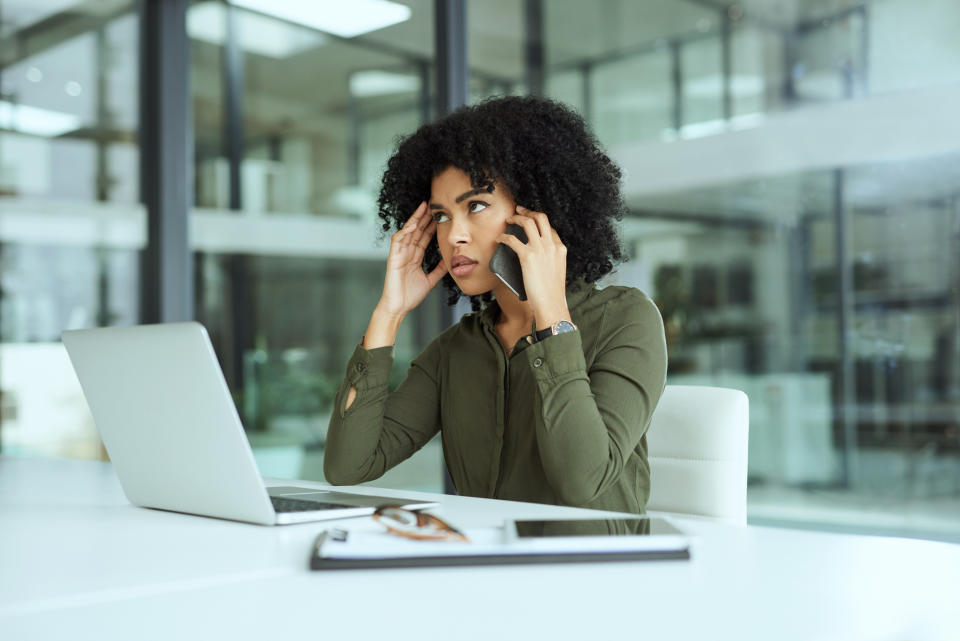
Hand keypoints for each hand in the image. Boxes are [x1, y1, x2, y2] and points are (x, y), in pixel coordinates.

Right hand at [378, 201, 447, 318]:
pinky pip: (398, 240)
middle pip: (416, 231)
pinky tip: (412, 225)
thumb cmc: (409, 296)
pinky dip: (405, 232)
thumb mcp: (430, 280)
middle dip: (424, 217)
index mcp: (414, 257)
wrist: (398, 307)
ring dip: (415, 219)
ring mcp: (399, 254)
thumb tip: (449, 261)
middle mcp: (406, 253)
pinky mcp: (393, 258)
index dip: (431, 226)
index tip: (440, 216)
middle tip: (433, 204)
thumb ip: (438, 270)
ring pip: (407, 232)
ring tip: (423, 207)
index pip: (424, 237)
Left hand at [498, 205, 569, 329]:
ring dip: (515, 218)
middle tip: (518, 210)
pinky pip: (513, 239)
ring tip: (508, 220)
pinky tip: (499, 238)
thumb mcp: (557, 271)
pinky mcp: (528, 256)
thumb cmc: (552, 294)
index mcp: (560, 248)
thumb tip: (539, 260)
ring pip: (527, 222)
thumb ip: (550, 261)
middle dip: (528, 211)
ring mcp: (541, 249)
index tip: (529, 220)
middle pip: (541, 217)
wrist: (551, 304)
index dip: (538, 221)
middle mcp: (552, 245)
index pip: (549, 228)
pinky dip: (504, 237)